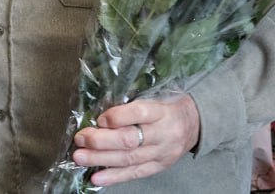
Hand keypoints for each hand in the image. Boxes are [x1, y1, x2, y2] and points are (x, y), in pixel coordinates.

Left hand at [70, 94, 200, 185]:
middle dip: (101, 140)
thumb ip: (132, 104)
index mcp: (162, 111)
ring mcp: (161, 153)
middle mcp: (163, 133)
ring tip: (80, 157)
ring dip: (100, 159)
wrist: (194, 124)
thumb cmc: (167, 107)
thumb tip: (100, 115)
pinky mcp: (158, 167)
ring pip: (128, 159)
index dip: (117, 116)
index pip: (139, 113)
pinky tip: (96, 177)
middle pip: (130, 139)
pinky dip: (114, 177)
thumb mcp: (156, 97)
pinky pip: (135, 174)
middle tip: (81, 138)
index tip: (100, 118)